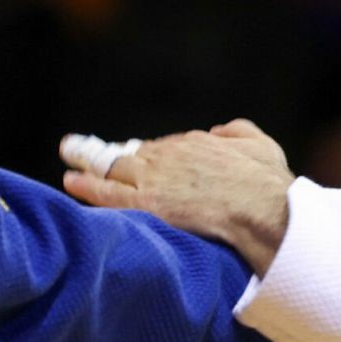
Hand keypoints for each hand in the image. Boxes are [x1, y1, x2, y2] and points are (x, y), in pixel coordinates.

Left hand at [62, 120, 294, 273]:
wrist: (266, 211)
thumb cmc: (270, 184)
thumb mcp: (263, 147)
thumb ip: (239, 133)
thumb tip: (219, 130)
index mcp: (198, 143)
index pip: (164, 148)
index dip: (147, 154)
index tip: (133, 154)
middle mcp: (172, 155)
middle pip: (134, 153)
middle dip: (111, 153)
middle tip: (85, 149)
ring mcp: (157, 178)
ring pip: (116, 168)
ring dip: (91, 163)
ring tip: (71, 156)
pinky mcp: (147, 203)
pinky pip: (109, 193)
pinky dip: (87, 186)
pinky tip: (71, 182)